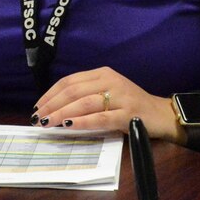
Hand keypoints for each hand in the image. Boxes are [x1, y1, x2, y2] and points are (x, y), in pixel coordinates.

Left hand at [34, 67, 177, 140]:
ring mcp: (120, 97)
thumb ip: (86, 96)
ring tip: (48, 123)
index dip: (51, 94)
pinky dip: (82, 122)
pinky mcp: (128, 113)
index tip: (38, 107)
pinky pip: (100, 118)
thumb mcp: (107, 93)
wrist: (160, 114)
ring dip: (62, 113)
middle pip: (73, 91)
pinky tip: (69, 126)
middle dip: (52, 105)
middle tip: (38, 118)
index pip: (70, 81)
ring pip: (84, 103)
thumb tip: (55, 108)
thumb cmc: (130, 106)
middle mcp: (111, 81)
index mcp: (103, 73)